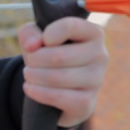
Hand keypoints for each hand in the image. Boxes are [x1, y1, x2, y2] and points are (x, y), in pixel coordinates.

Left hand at [17, 14, 107, 128]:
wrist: (59, 91)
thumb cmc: (50, 57)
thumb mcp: (37, 39)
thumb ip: (30, 33)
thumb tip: (32, 45)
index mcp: (93, 33)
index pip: (69, 27)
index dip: (47, 34)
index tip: (40, 42)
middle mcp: (100, 55)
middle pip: (58, 56)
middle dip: (34, 60)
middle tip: (29, 63)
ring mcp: (96, 81)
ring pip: (56, 77)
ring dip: (33, 76)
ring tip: (29, 75)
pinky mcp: (86, 103)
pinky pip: (57, 96)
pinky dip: (37, 92)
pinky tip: (30, 88)